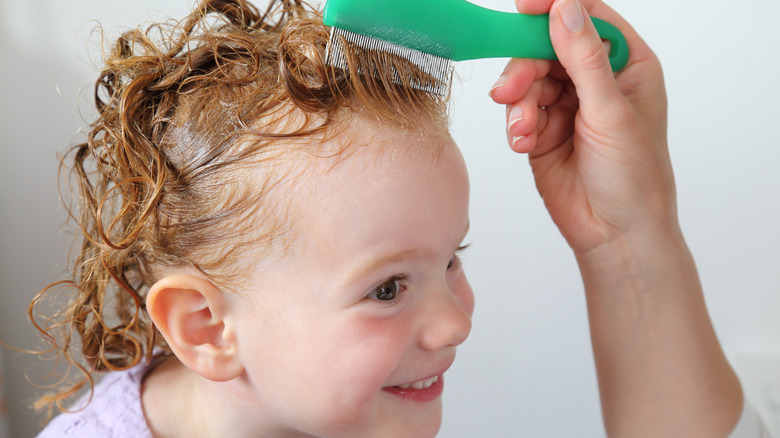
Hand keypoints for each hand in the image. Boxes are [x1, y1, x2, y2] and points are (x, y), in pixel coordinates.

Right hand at [489, 0, 672, 254]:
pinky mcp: (542, 130)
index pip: (587, 18)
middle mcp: (595, 80)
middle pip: (546, 48)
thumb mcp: (612, 112)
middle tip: (510, 92)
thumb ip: (584, 58)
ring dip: (518, 104)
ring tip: (523, 130)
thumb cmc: (634, 177)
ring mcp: (567, 105)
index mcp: (626, 65)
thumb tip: (563, 8)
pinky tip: (522, 143)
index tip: (523, 7)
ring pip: (527, 81)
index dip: (554, 8)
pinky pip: (518, 112)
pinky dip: (515, 126)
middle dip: (525, 69)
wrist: (614, 233)